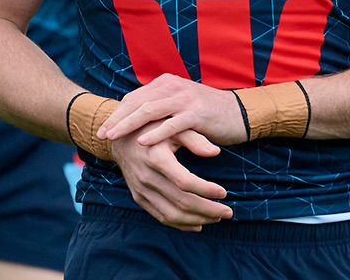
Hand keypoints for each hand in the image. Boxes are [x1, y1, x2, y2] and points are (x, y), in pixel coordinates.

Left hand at [99, 73, 247, 146]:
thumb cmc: (208, 115)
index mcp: (166, 83)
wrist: (241, 113)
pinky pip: (171, 124)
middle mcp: (173, 86)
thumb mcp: (180, 106)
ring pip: (149, 110)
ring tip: (113, 138)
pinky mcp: (197, 114)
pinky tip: (141, 142)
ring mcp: (185, 99)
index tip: (102, 129)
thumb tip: (134, 120)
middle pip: (137, 102)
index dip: (117, 113)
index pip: (134, 97)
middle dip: (116, 119)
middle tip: (101, 135)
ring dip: (128, 124)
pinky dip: (155, 133)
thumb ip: (160, 107)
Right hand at [110, 126, 231, 231]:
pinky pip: (160, 216)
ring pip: (172, 214)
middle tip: (228, 212)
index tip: (224, 193)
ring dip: (197, 219)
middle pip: (181, 202)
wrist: (120, 137)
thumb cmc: (152, 128)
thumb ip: (194, 139)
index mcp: (157, 158)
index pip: (185, 182)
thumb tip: (215, 151)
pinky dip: (180, 224)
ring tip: (217, 218)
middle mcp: (147, 177)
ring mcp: (141, 190)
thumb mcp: (172, 124)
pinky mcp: (139, 198)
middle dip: (208, 210)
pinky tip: (198, 224)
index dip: (206, 190)